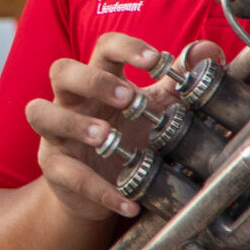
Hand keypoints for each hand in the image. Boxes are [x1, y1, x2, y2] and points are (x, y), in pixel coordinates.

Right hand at [23, 31, 180, 223]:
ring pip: (42, 113)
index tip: (154, 60)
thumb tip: (207, 50)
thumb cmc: (131, 136)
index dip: (125, 48)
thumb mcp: (158, 107)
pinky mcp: (55, 167)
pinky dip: (99, 190)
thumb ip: (179, 80)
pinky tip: (129, 201)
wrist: (108, 186)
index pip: (103, 48)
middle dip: (92, 80)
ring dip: (74, 123)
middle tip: (126, 98)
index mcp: (100, 80)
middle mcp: (71, 100)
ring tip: (106, 138)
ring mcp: (57, 132)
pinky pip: (68, 174)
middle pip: (62, 71)